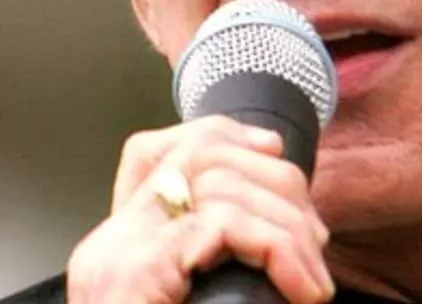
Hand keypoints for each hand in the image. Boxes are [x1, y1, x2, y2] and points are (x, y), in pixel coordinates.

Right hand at [66, 116, 334, 302]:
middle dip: (276, 180)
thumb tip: (291, 230)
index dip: (226, 135)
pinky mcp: (136, 277)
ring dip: (287, 222)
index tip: (277, 155)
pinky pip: (221, 224)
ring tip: (312, 275)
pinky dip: (278, 248)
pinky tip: (302, 289)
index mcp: (117, 250)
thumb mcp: (204, 300)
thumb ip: (216, 268)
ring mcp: (116, 258)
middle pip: (195, 153)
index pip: (157, 150)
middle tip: (313, 238)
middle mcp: (107, 245)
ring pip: (216, 181)